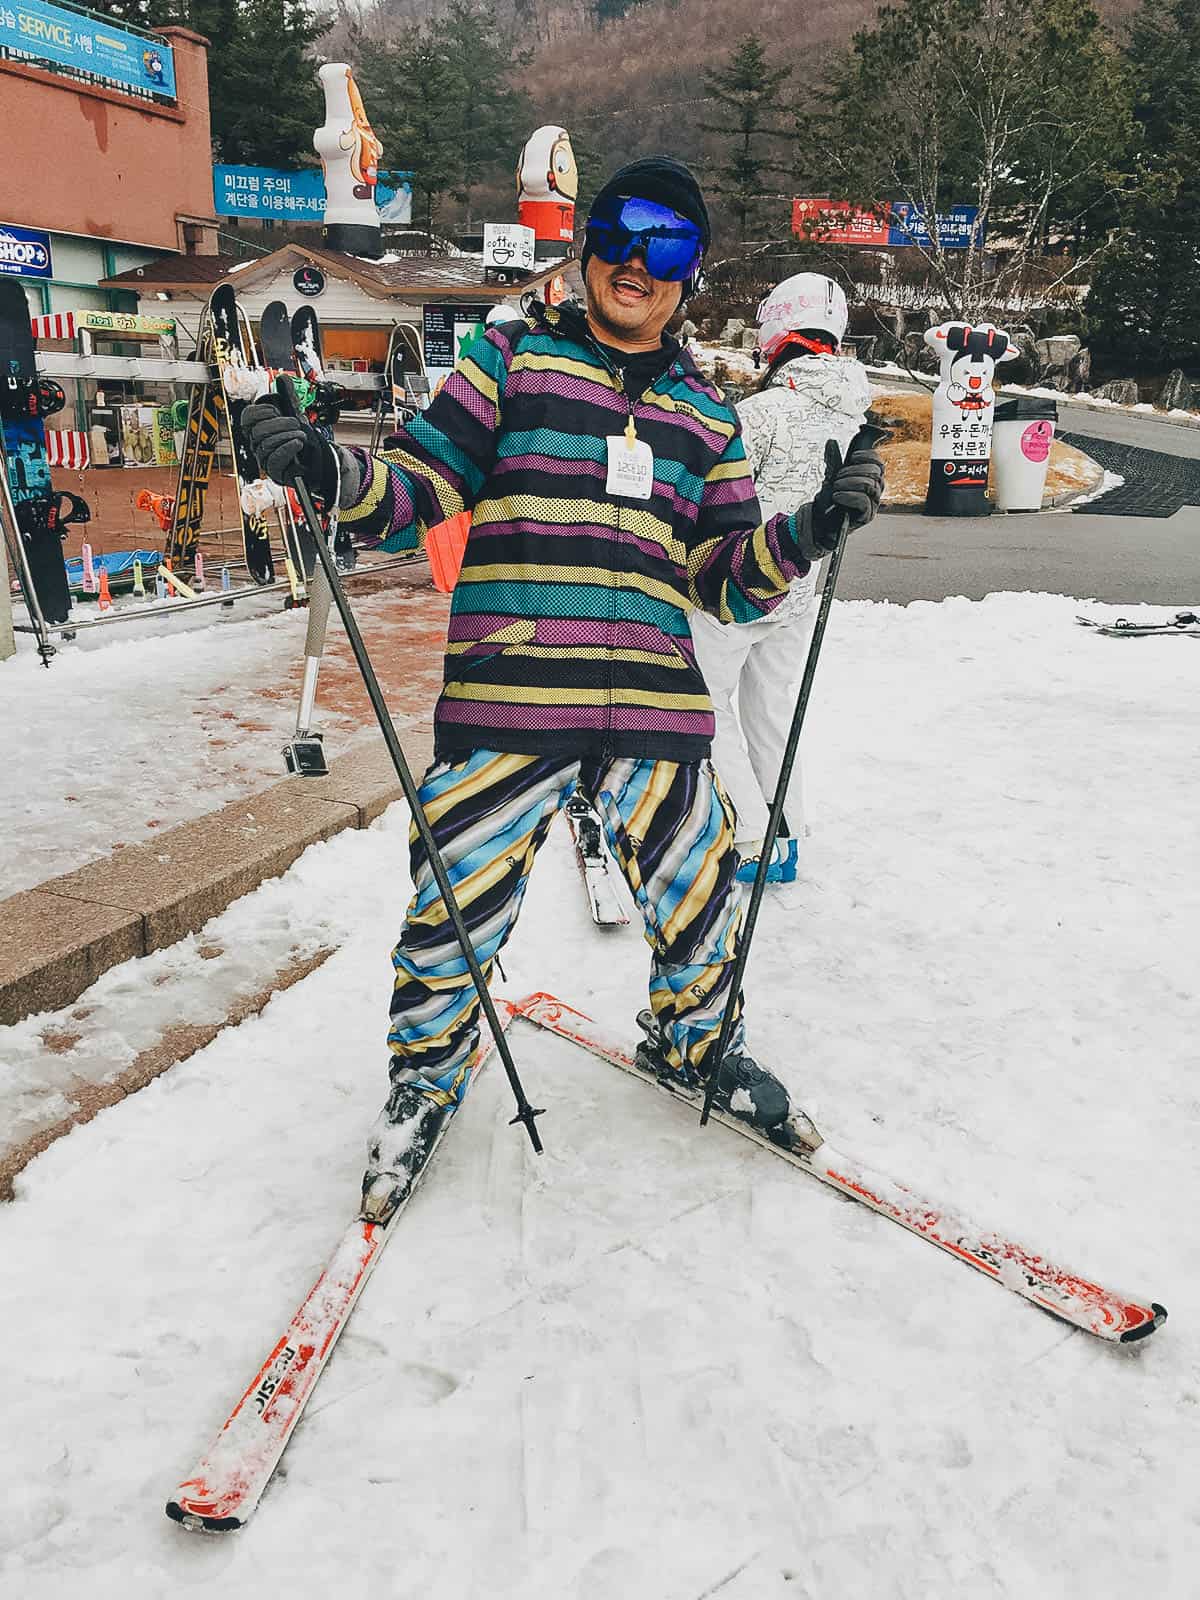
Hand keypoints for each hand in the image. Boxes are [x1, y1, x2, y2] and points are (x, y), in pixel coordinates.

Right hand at [242, 399, 334, 493]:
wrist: (318, 460)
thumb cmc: (303, 439)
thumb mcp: (296, 415)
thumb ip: (289, 397)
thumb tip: (282, 378)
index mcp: (259, 429)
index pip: (247, 418)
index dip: (258, 411)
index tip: (274, 410)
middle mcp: (258, 445)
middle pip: (258, 431)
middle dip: (279, 423)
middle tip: (296, 423)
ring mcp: (266, 460)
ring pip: (266, 444)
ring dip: (287, 435)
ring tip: (301, 434)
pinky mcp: (275, 473)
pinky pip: (275, 459)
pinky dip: (287, 448)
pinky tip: (298, 442)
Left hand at [810, 430, 885, 547]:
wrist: (820, 524)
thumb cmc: (829, 502)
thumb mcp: (830, 477)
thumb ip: (832, 461)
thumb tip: (831, 442)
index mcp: (870, 479)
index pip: (879, 464)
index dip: (869, 456)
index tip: (853, 457)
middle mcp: (875, 491)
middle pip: (876, 473)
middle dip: (855, 470)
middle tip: (837, 477)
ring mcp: (872, 504)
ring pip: (870, 486)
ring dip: (850, 482)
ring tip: (835, 486)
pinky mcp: (867, 516)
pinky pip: (864, 501)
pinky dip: (849, 496)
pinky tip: (837, 496)